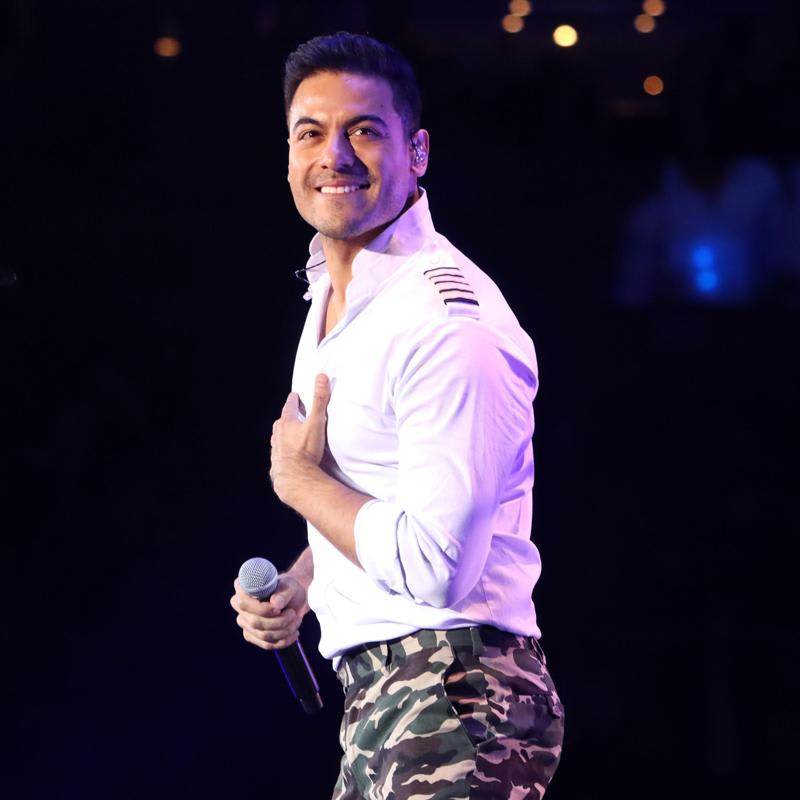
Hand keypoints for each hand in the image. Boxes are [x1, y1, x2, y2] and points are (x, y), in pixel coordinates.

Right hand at [231, 574, 308, 650]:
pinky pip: (267, 644)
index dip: (262, 609)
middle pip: (255, 622)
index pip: (243, 603)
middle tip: (293, 613)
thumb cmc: (288, 589)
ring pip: (263, 635)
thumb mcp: (289, 586)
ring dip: (285, 630)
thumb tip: (275, 603)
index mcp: (242, 588)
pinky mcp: (252, 636)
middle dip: (279, 621)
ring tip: (296, 620)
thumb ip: (283, 593)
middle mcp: (239, 605)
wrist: (294, 598)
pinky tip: (294, 632)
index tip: (278, 609)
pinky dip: (284, 640)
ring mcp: (244, 622)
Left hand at [269, 373, 330, 504]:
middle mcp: (278, 435)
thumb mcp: (316, 422)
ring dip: (283, 434)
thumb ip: (320, 400)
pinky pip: (279, 453)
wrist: (294, 477)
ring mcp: (276, 450)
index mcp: (287, 423)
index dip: (292, 401)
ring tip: (289, 434)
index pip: (289, 407)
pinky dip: (283, 451)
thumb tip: (321, 377)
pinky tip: (288, 455)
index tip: (294, 396)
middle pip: (280, 422)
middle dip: (286, 417)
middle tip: (291, 414)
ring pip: (277, 438)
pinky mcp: (278, 464)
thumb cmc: (305, 450)